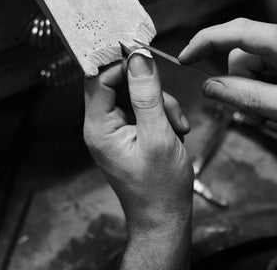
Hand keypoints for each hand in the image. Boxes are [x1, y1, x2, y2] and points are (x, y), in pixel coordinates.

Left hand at [83, 52, 193, 268]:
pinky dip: (162, 115)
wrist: (165, 219)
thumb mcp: (157, 135)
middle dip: (150, 90)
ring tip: (177, 128)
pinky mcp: (128, 134)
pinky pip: (143, 110)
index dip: (121, 63)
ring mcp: (114, 131)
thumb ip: (147, 94)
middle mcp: (101, 126)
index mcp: (98, 127)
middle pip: (119, 84)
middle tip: (170, 109)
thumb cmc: (160, 187)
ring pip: (135, 95)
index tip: (147, 57)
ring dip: (161, 104)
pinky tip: (175, 133)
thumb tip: (137, 56)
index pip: (99, 78)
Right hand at [179, 18, 276, 135]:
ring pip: (249, 65)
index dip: (205, 41)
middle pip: (240, 55)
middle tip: (258, 117)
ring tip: (275, 114)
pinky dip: (262, 89)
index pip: (236, 33)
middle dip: (240, 85)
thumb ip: (248, 97)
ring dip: (253, 91)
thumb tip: (209, 87)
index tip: (183, 57)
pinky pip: (262, 69)